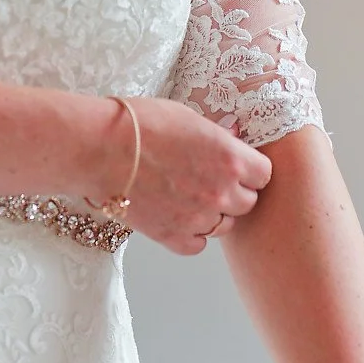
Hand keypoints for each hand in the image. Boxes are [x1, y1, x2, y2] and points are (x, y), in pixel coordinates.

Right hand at [98, 97, 270, 254]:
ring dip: (214, 212)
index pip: (264, 175)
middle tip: (213, 178)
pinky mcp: (171, 236)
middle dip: (235, 191)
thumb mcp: (188, 117)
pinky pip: (198, 245)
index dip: (251, 169)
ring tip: (190, 194)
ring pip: (224, 226)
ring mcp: (197, 218)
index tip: (239, 165)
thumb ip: (217, 136)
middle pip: (248, 203)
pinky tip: (178, 215)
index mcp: (230, 158)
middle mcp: (219, 192)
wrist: (99, 148)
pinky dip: (192, 234)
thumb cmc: (139, 125)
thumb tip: (233, 137)